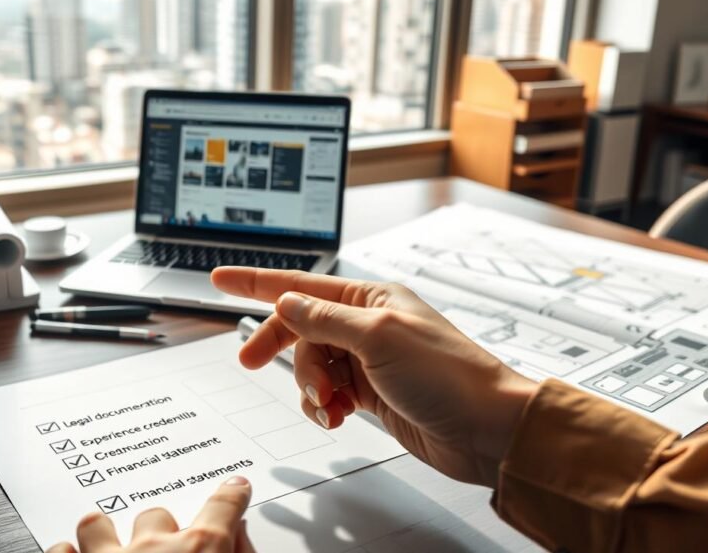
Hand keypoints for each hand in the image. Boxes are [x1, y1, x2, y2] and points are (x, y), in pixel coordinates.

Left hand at [46, 477, 255, 552]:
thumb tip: (240, 537)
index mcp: (201, 551)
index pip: (224, 507)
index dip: (230, 495)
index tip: (233, 488)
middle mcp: (153, 549)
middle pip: (155, 515)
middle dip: (160, 531)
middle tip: (164, 551)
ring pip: (96, 524)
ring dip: (102, 534)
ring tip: (106, 544)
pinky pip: (60, 551)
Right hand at [211, 268, 536, 487]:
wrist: (486, 429)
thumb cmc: (449, 375)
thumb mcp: (378, 338)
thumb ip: (325, 319)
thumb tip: (287, 302)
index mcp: (369, 298)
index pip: (300, 285)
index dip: (256, 282)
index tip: (220, 278)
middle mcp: (366, 325)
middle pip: (299, 328)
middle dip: (277, 348)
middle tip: (247, 362)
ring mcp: (368, 360)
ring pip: (310, 365)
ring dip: (310, 386)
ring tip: (332, 403)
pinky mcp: (372, 392)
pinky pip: (328, 392)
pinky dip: (325, 405)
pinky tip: (339, 415)